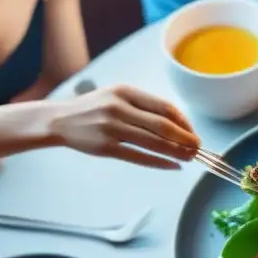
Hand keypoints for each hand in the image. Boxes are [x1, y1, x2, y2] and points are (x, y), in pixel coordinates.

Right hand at [48, 86, 198, 168]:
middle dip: (185, 139)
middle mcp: (119, 108)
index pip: (164, 107)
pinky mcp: (105, 147)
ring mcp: (111, 128)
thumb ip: (144, 106)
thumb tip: (178, 124)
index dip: (184, 122)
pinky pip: (138, 156)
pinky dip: (159, 162)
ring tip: (190, 158)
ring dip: (176, 152)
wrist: (59, 120)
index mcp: (125, 92)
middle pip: (162, 126)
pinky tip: (172, 165)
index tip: (194, 133)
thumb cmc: (94, 109)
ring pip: (153, 142)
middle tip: (198, 148)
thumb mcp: (117, 96)